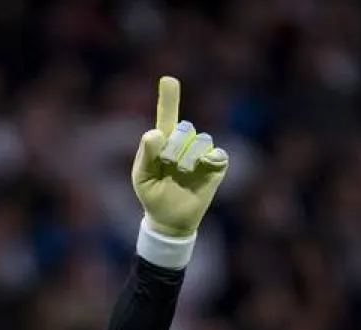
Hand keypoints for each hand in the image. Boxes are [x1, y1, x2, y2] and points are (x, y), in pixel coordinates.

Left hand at [132, 76, 229, 237]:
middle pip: (183, 129)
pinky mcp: (217, 163)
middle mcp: (184, 141)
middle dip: (173, 149)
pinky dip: (206, 163)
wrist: (171, 219)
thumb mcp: (143, 177)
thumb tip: (155, 133)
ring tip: (181, 175)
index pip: (167, 115)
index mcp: (163, 140)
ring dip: (188, 160)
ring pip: (199, 141)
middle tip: (168, 168)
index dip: (169, 97)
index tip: (168, 80)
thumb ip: (146, 154)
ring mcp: (202, 151)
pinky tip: (200, 173)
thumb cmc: (153, 195)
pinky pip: (215, 154)